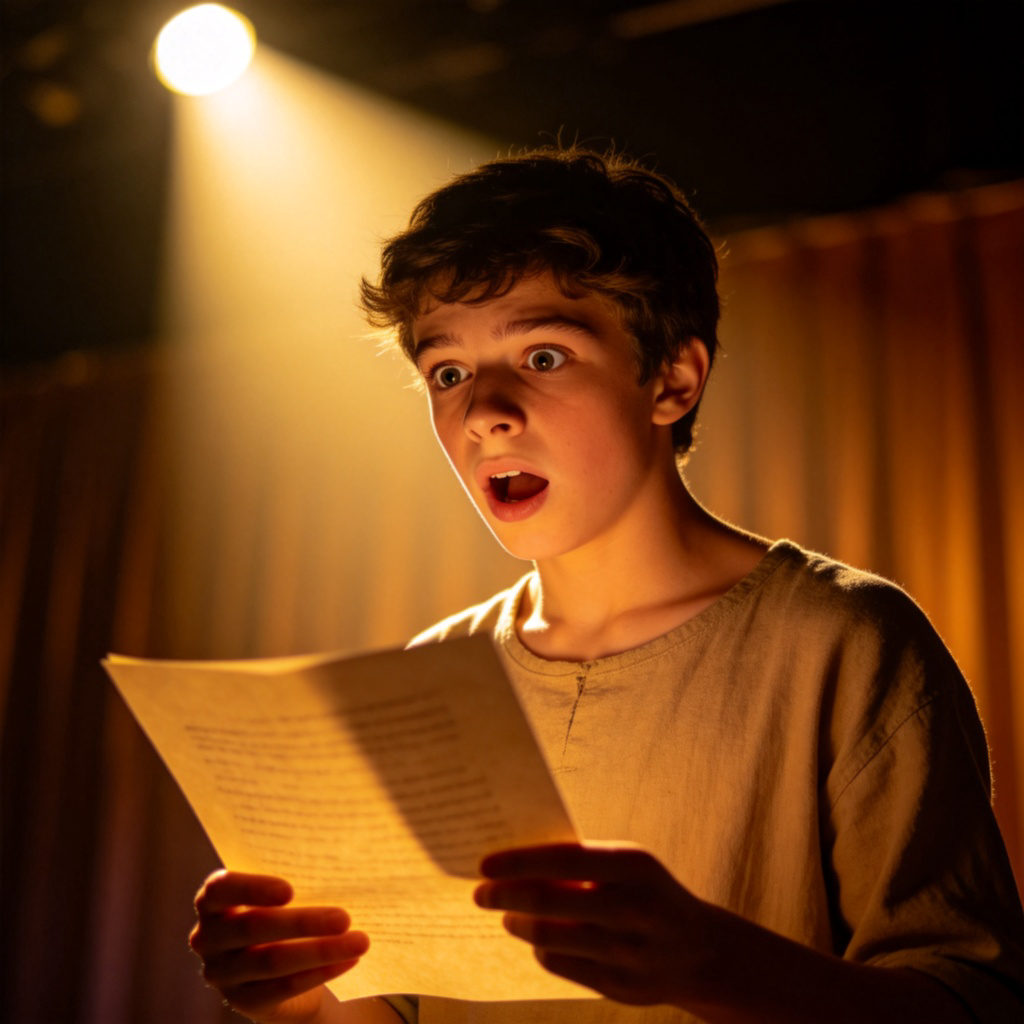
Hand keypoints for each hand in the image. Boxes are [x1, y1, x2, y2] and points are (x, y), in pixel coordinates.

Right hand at [190, 870, 369, 1023]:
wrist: (278, 967)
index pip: (220, 890)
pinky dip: (320, 973)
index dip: (252, 888)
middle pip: (253, 927)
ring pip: (272, 960)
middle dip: (302, 922)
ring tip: (359, 942)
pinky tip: (348, 961)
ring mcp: (223, 974)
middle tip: (343, 918)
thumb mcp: (278, 896)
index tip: (289, 890)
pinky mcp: (244, 1001)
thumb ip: (295, 882)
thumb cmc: (280, 913)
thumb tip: (341, 867)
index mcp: (213, 902)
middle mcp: (208, 938)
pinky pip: (285, 987)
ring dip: (320, 950)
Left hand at [474, 843, 717, 1007]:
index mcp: (633, 866)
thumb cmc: (647, 893)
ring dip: (516, 923)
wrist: (703, 951)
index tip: (484, 865)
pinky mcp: (618, 986)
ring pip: (547, 938)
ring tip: (505, 915)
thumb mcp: (627, 866)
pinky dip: (539, 949)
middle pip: (547, 902)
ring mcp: (625, 951)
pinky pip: (558, 964)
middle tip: (480, 893)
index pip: (562, 859)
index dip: (518, 862)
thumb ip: (581, 863)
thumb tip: (514, 864)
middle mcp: (631, 907)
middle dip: (504, 896)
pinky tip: (537, 939)